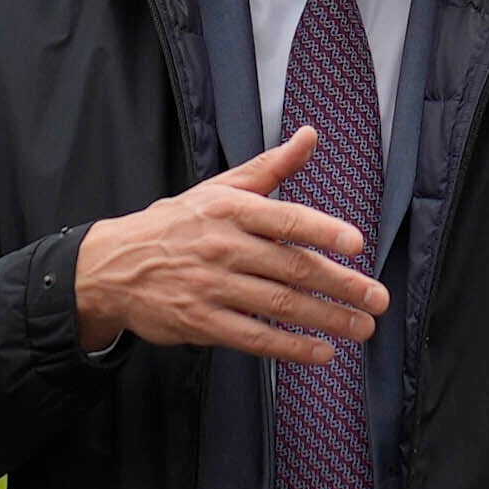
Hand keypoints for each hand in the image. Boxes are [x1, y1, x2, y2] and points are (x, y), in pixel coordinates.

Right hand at [69, 129, 384, 360]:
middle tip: (377, 299)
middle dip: (340, 285)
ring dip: (326, 319)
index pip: (284, 219)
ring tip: (361, 327)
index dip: (322, 230)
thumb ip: (270, 167)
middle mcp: (222, 247)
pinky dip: (290, 347)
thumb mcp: (218, 189)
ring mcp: (211, 287)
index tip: (357, 243)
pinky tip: (322, 352)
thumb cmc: (175, 225)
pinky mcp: (201, 323)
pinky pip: (254, 338)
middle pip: (291, 268)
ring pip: (279, 305)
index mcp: (229, 210)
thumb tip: (310, 135)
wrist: (112, 267)